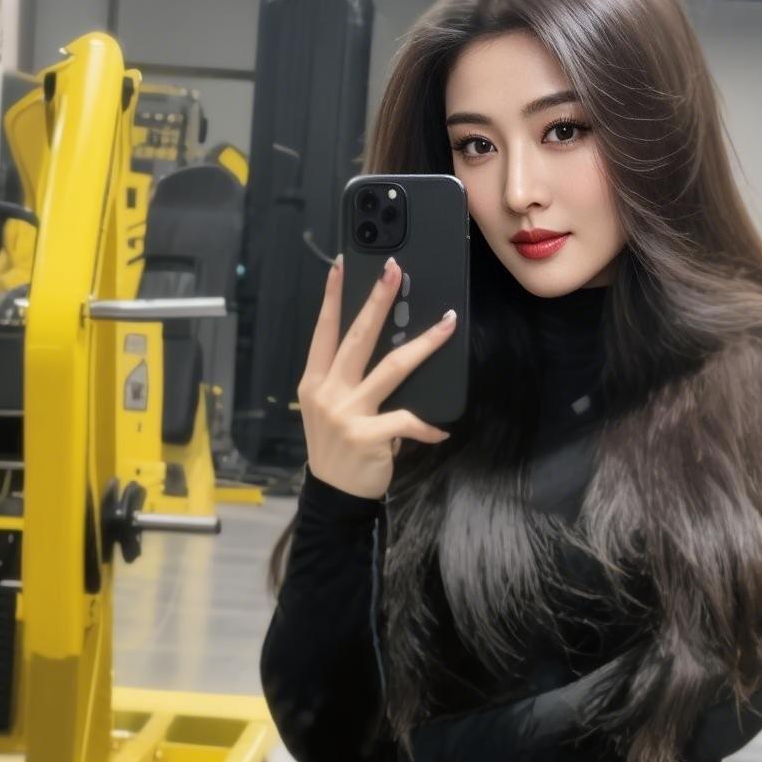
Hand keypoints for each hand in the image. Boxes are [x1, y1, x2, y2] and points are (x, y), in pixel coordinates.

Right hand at [297, 254, 456, 500]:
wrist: (335, 495)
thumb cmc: (338, 448)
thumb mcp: (329, 411)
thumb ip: (346, 382)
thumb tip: (386, 348)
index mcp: (315, 382)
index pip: (324, 332)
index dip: (333, 298)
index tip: (342, 266)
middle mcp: (328, 392)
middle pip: (357, 338)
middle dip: (377, 301)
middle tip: (394, 272)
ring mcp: (347, 413)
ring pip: (392, 368)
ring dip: (423, 344)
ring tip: (446, 324)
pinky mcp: (368, 435)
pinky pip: (407, 420)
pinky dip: (427, 427)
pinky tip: (440, 431)